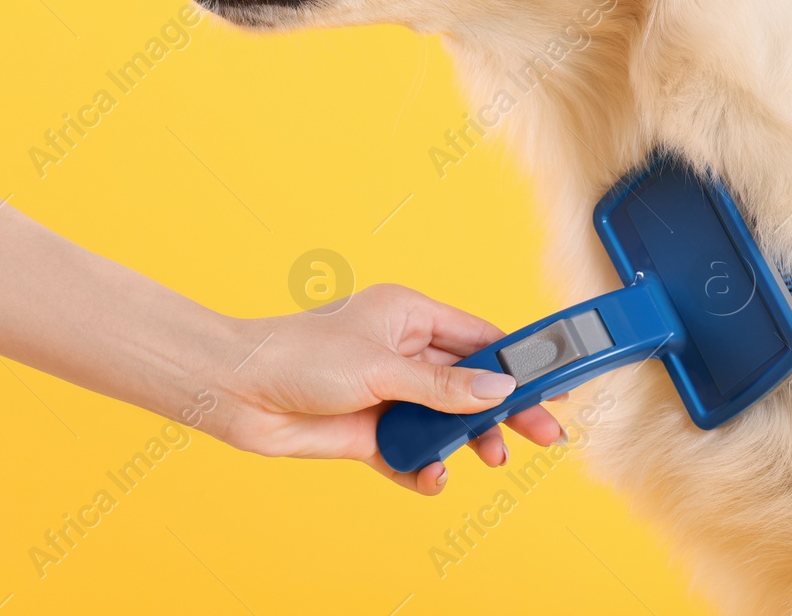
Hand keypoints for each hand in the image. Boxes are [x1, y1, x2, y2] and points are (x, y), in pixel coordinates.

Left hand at [209, 284, 564, 494]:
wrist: (237, 394)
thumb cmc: (299, 357)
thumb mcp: (380, 367)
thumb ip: (443, 385)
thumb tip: (499, 389)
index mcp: (409, 316)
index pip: (479, 336)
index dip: (519, 360)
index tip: (555, 382)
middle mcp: (403, 353)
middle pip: (472, 384)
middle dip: (507, 410)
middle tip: (544, 437)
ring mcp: (389, 394)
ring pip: (447, 422)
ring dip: (468, 442)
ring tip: (487, 459)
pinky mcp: (370, 433)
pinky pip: (412, 453)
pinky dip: (426, 467)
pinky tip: (432, 475)